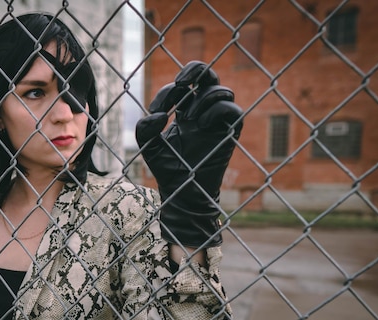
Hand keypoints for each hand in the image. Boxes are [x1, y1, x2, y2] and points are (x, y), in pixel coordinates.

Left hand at [135, 61, 242, 246]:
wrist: (183, 192)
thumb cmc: (167, 169)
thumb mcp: (148, 146)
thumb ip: (144, 128)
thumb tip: (158, 115)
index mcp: (184, 111)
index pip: (181, 86)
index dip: (167, 91)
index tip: (157, 110)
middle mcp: (203, 111)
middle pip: (207, 75)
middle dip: (195, 69)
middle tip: (180, 81)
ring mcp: (217, 121)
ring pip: (221, 90)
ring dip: (204, 98)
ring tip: (190, 118)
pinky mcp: (229, 133)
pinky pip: (233, 110)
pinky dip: (218, 110)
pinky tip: (202, 125)